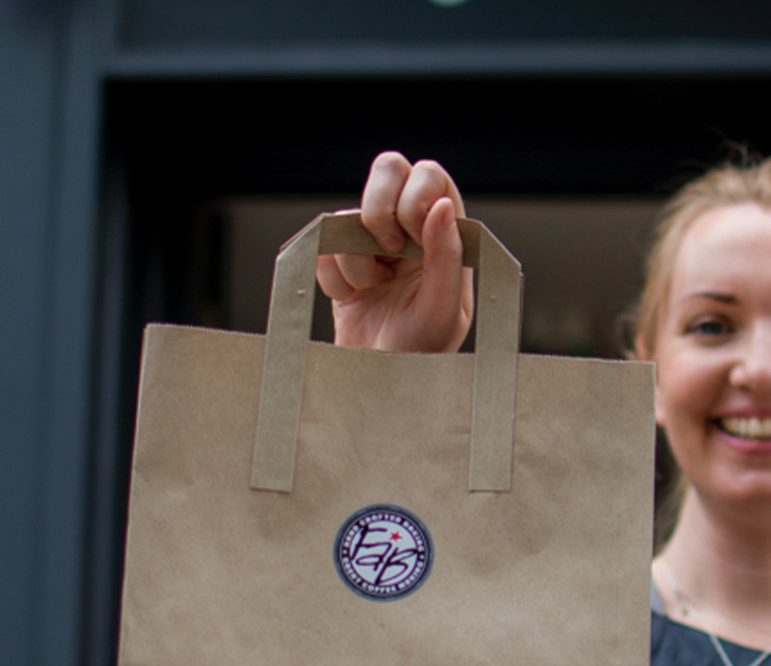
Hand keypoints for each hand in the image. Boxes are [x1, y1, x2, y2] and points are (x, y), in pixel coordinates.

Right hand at [317, 152, 472, 352]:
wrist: (378, 389)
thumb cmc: (422, 355)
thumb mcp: (442, 310)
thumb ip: (447, 257)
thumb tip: (441, 205)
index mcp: (447, 235)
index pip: (431, 177)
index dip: (415, 196)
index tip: (411, 237)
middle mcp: (412, 232)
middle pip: (389, 170)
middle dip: (378, 208)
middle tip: (388, 251)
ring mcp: (373, 244)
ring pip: (350, 215)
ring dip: (357, 259)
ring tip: (373, 290)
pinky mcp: (340, 262)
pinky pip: (323, 245)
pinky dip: (333, 277)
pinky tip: (353, 300)